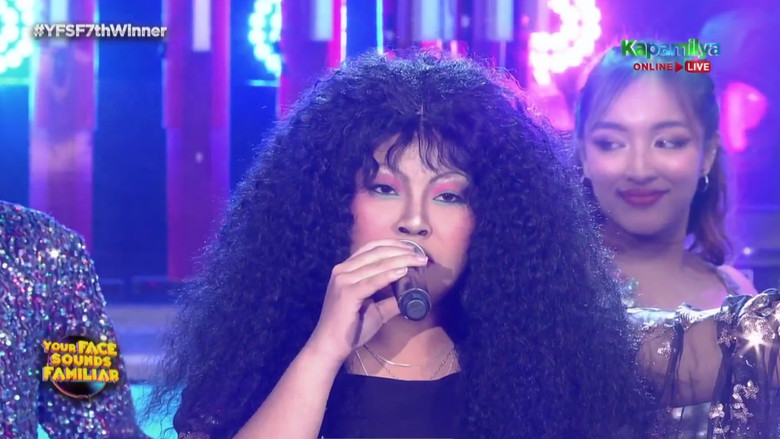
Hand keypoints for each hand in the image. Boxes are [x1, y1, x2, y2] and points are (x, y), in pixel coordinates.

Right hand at [305, 240, 427, 365]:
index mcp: (346, 270)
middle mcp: (342, 270)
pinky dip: (389, 275)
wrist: (330, 346)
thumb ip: (390, 299)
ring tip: (418, 261)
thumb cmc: (351, 329)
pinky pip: (373, 281)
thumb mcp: (375, 310)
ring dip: (401, 260)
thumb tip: (412, 294)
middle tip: (421, 256)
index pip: (371, 248)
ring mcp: (343, 280)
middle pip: (376, 253)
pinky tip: (403, 272)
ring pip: (377, 264)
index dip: (393, 246)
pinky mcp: (347, 293)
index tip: (413, 249)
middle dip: (401, 252)